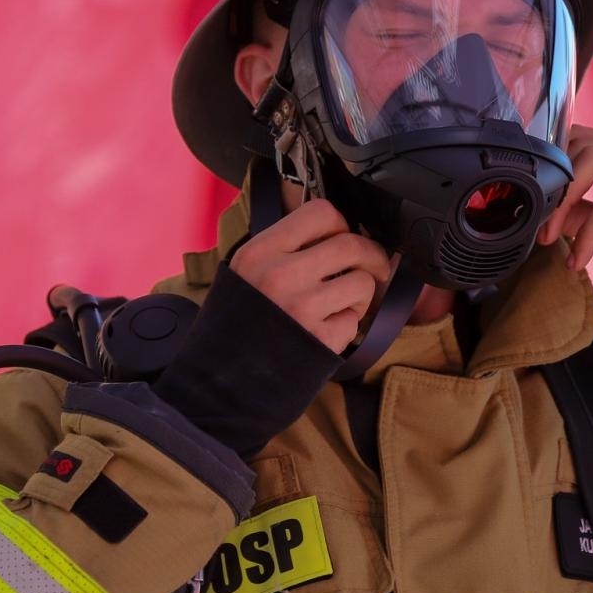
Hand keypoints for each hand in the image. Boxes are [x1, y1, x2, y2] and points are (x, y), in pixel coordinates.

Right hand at [230, 199, 393, 353]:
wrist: (220, 379)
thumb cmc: (237, 324)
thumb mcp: (245, 272)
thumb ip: (283, 249)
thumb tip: (333, 233)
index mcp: (261, 251)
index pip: (320, 212)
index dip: (340, 223)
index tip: (343, 235)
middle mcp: (281, 275)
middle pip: (351, 245)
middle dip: (371, 256)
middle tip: (372, 266)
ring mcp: (302, 308)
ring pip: (362, 283)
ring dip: (361, 294)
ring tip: (342, 305)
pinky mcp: (319, 340)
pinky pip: (354, 322)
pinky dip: (346, 327)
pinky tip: (325, 331)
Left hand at [537, 125, 592, 284]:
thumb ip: (584, 214)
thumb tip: (547, 213)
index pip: (584, 137)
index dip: (554, 165)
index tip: (535, 205)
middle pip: (583, 143)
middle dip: (554, 185)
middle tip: (539, 228)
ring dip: (563, 202)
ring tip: (550, 239)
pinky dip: (587, 232)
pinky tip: (577, 260)